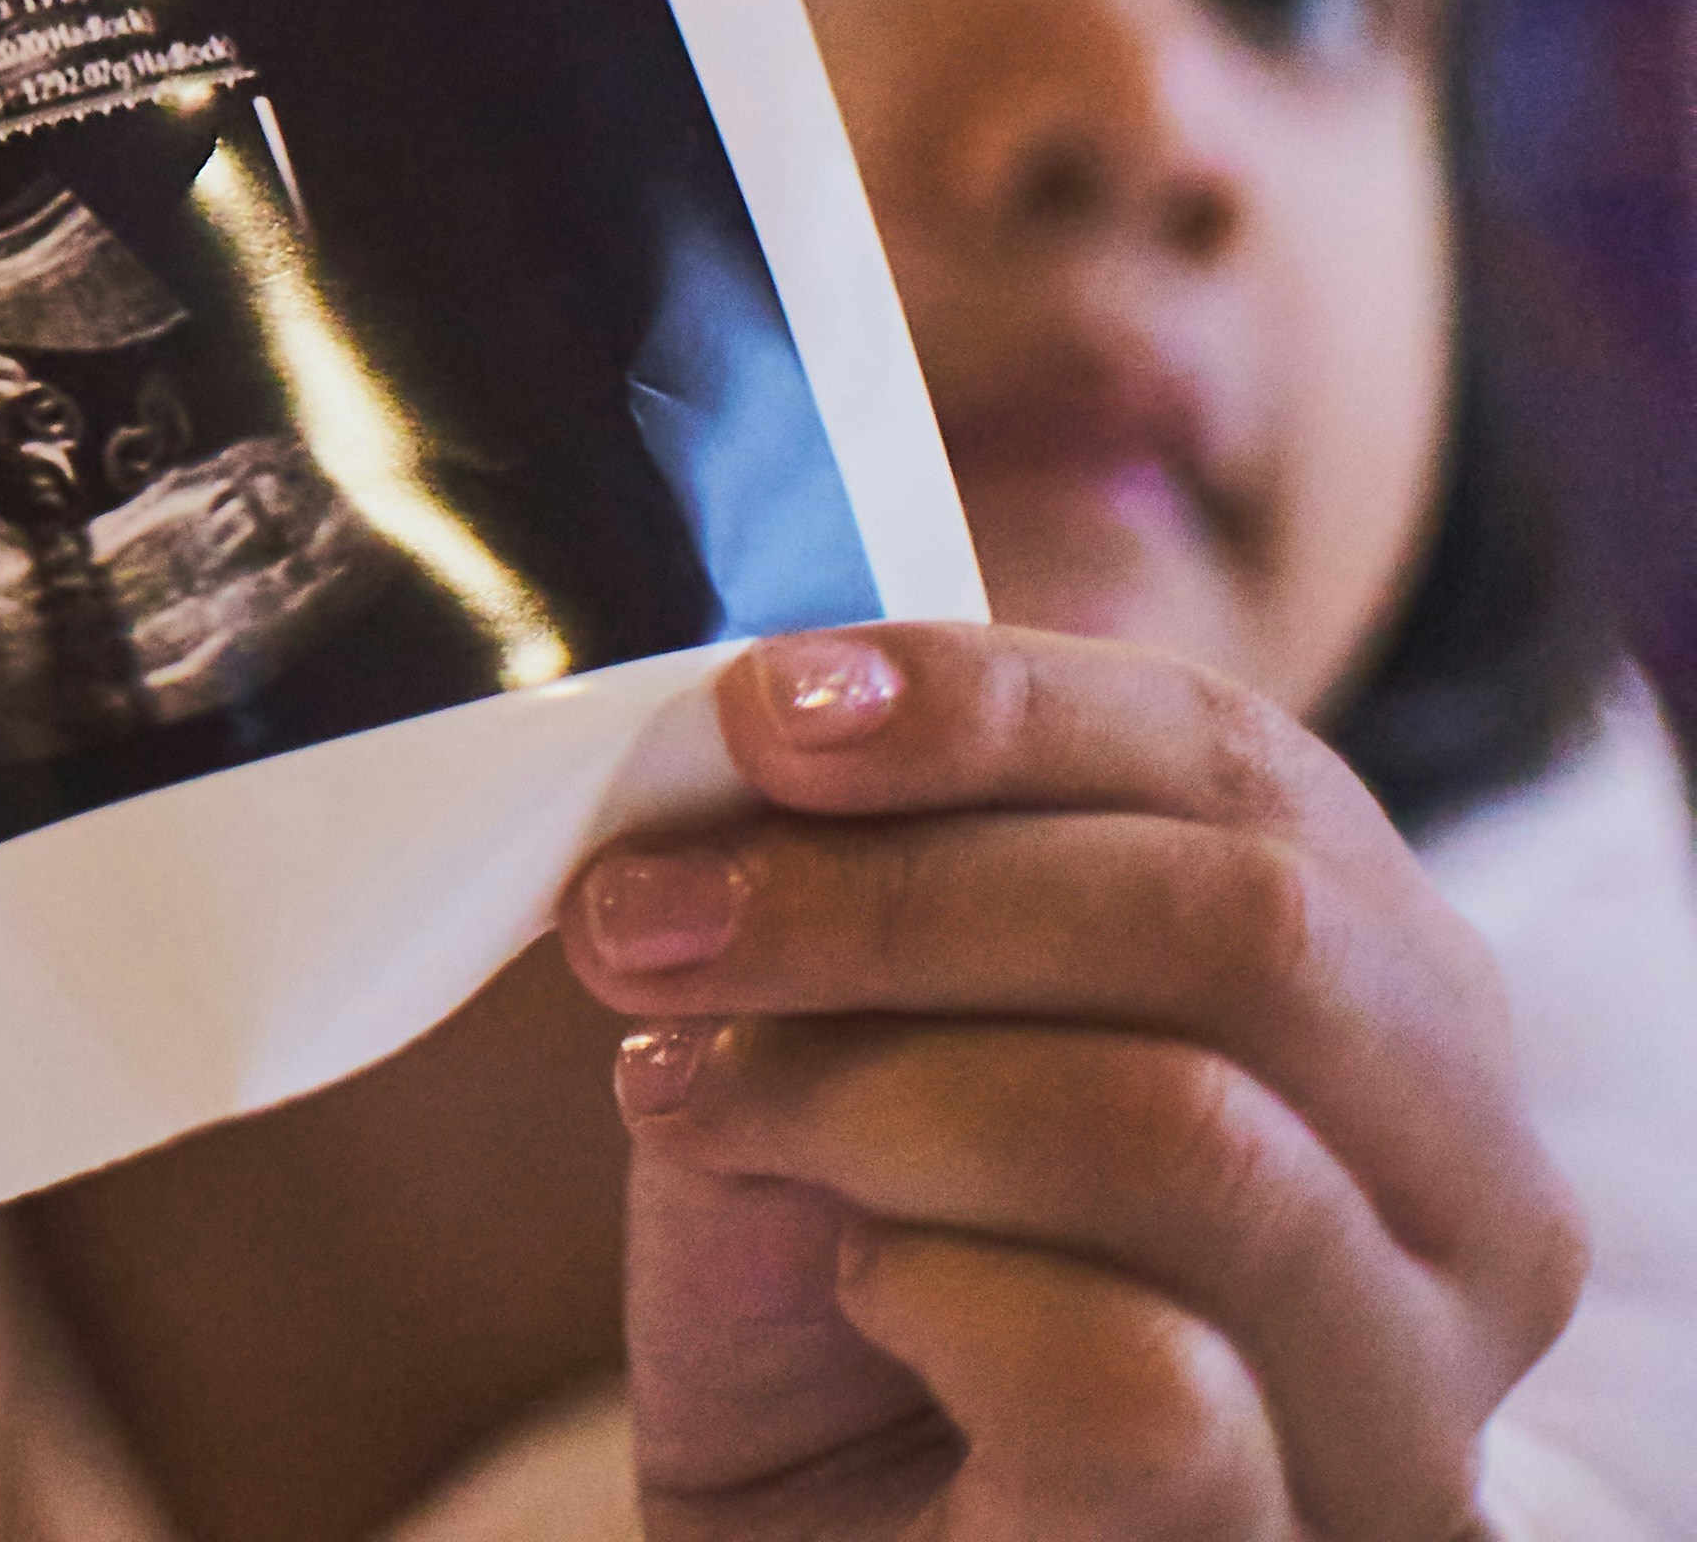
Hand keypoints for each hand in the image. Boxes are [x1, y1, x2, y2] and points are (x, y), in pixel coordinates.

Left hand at [563, 625, 1584, 1541]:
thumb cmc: (848, 1318)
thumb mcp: (845, 1054)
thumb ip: (860, 888)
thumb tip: (778, 719)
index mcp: (1393, 1028)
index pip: (1250, 773)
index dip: (995, 706)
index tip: (759, 713)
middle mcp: (1469, 1214)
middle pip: (1250, 928)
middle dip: (901, 893)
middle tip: (648, 924)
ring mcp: (1402, 1410)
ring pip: (1189, 1132)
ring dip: (873, 1087)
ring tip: (703, 1105)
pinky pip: (1132, 1374)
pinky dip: (933, 1292)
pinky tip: (855, 1293)